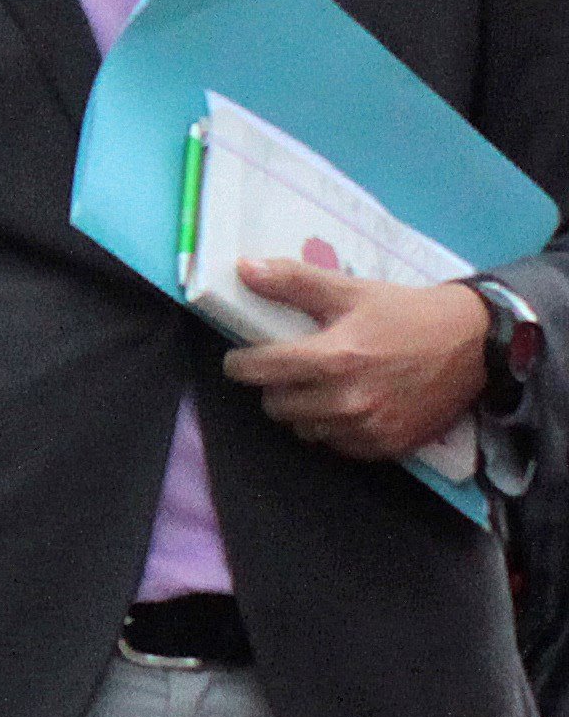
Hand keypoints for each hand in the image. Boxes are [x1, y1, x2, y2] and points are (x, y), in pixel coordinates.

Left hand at [225, 259, 491, 462]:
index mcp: (334, 359)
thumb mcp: (350, 291)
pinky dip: (335, 428)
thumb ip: (293, 282)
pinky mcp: (386, 447)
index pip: (259, 371)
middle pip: (276, 405)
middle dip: (276, 387)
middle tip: (293, 370)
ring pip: (304, 429)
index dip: (241, 363)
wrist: (474, 342)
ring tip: (323, 386)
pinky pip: (337, 445)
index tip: (242, 359)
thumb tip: (244, 269)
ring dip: (304, 410)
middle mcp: (348, 400)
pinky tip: (350, 405)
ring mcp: (368, 428)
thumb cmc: (406, 314)